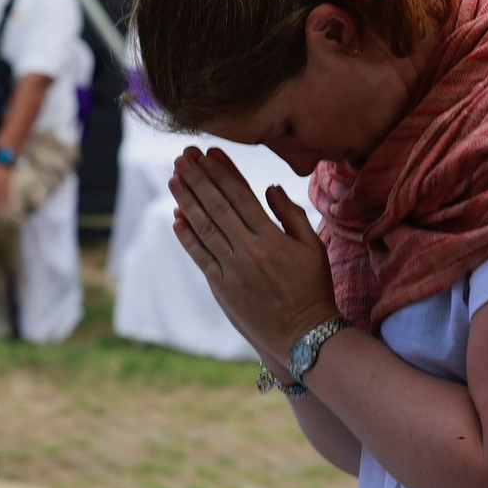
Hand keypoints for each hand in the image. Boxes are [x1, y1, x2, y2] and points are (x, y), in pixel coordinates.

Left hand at [168, 146, 338, 360]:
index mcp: (271, 237)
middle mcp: (248, 250)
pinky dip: (187, 237)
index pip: (241, 195)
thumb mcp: (313, 248)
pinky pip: (200, 256)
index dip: (223, 172)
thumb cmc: (313, 289)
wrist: (303, 335)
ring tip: (174, 179)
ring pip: (204, 228)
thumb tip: (271, 188)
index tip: (209, 153)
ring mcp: (232, 269)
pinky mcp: (220, 287)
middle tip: (183, 157)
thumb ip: (291, 215)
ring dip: (186, 201)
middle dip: (198, 179)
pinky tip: (176, 218)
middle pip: (217, 206)